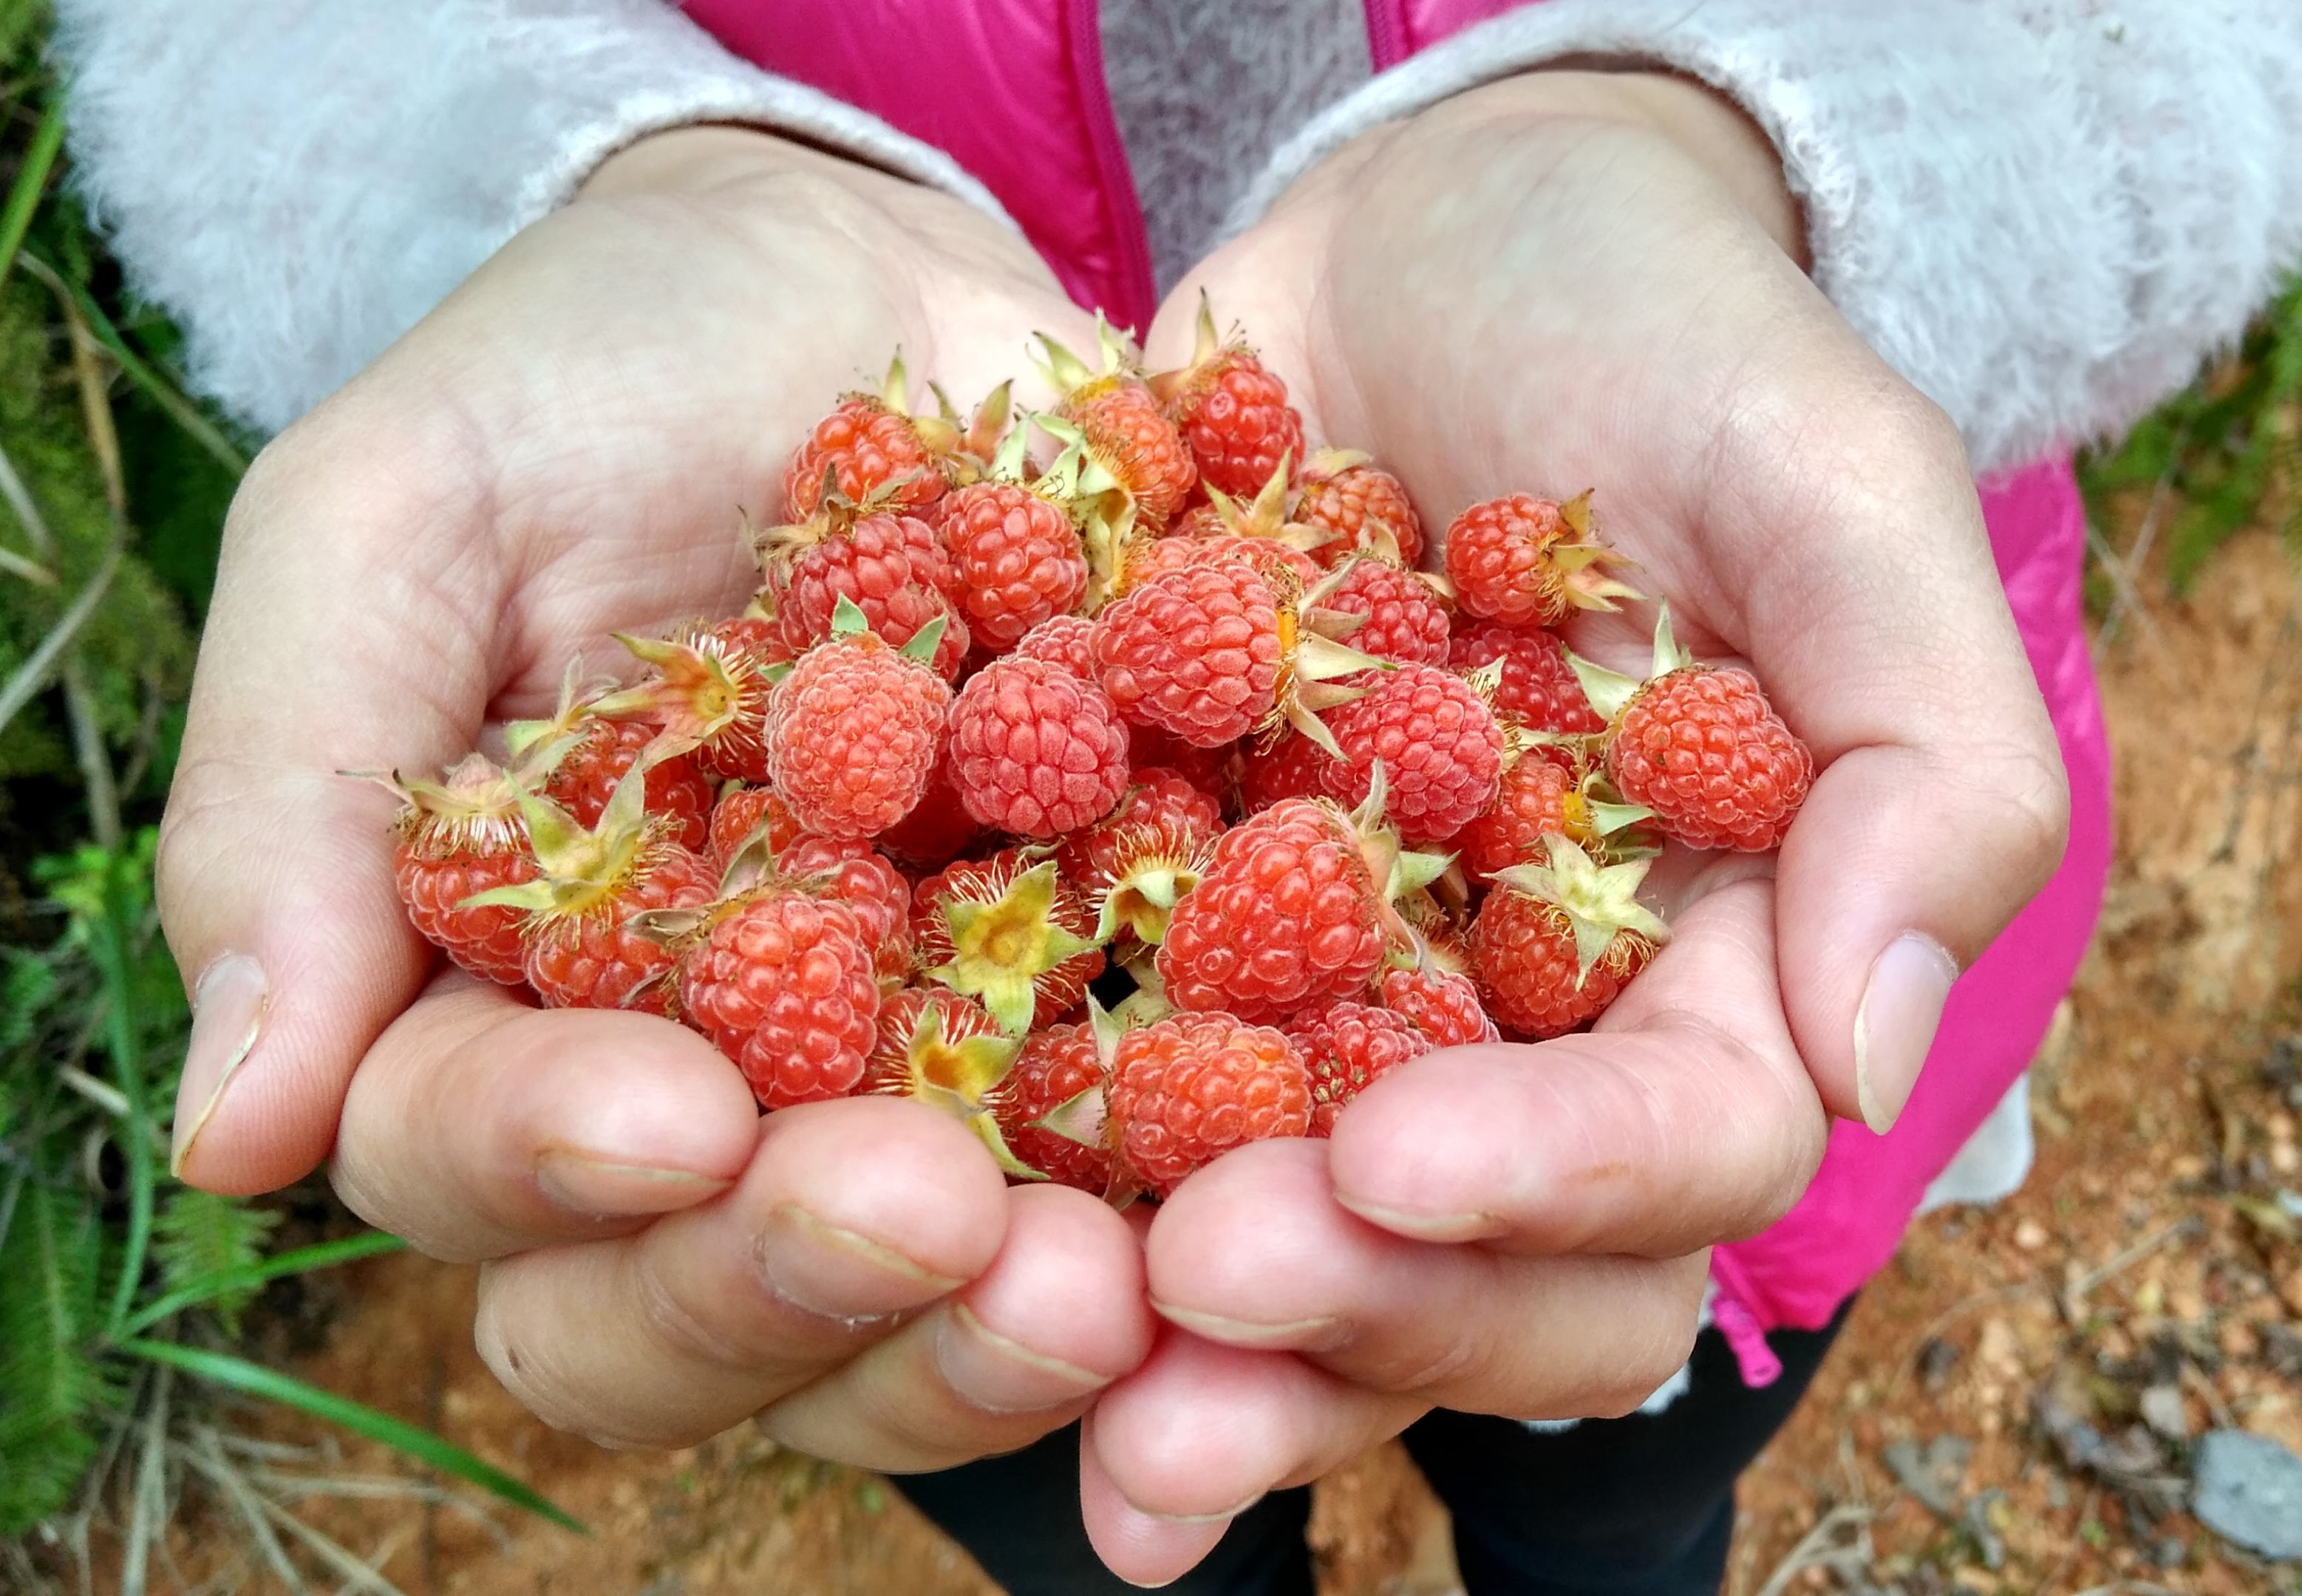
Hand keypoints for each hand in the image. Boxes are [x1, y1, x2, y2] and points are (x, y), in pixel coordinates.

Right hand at [157, 129, 1150, 1461]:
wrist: (860, 295)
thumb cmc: (590, 387)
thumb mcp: (402, 523)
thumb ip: (298, 796)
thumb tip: (237, 1133)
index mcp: (500, 1008)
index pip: (474, 1163)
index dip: (553, 1166)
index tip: (669, 1114)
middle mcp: (706, 1098)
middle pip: (696, 1305)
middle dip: (800, 1283)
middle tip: (932, 1222)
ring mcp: (919, 1082)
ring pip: (922, 1308)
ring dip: (1007, 1330)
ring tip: (1119, 1283)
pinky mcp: (1109, 1021)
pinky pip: (1156, 1170)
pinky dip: (1214, 1205)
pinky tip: (1294, 1186)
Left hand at [1080, 71, 2069, 1581]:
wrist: (1431, 231)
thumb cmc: (1662, 333)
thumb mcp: (1830, 492)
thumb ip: (1922, 765)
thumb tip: (1865, 1061)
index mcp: (1711, 970)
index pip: (1679, 1151)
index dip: (1553, 1187)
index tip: (1387, 1159)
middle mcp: (1522, 1036)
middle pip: (1480, 1271)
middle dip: (1353, 1313)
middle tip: (1191, 1289)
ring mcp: (1328, 1004)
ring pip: (1287, 1250)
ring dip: (1177, 1345)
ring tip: (1051, 1374)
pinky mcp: (1151, 938)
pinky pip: (1089, 1095)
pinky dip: (1015, 1178)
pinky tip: (889, 1222)